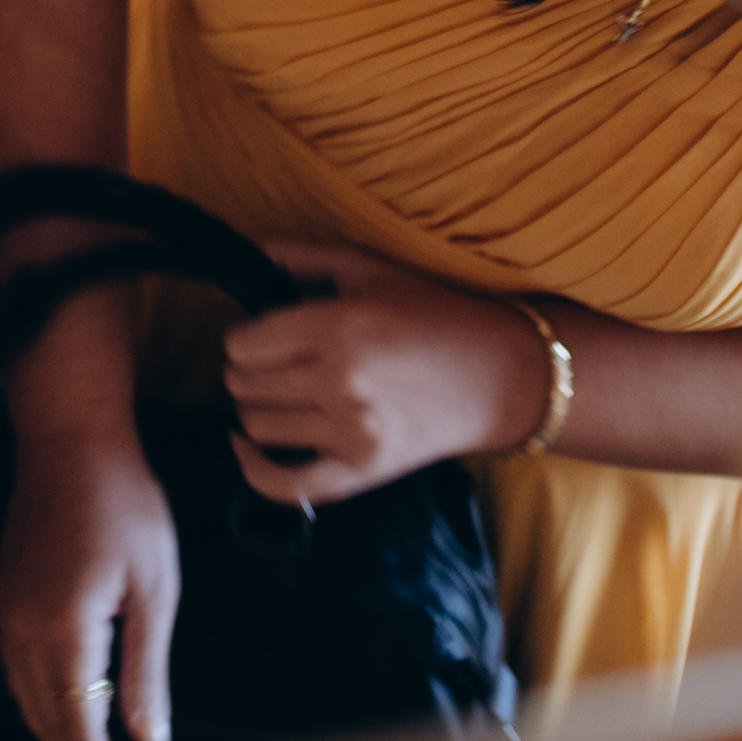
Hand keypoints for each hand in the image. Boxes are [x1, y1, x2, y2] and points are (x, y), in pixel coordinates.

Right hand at [0, 410, 178, 740]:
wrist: (69, 437)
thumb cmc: (124, 501)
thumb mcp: (155, 587)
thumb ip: (147, 669)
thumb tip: (151, 740)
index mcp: (64, 632)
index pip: (82, 734)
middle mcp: (24, 634)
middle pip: (56, 732)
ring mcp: (9, 619)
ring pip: (36, 711)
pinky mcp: (7, 604)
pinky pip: (25, 681)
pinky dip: (56, 712)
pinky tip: (90, 714)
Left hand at [217, 241, 555, 501]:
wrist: (499, 376)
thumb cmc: (432, 313)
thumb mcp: (368, 268)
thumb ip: (299, 256)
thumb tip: (244, 255)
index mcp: (338, 327)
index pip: (243, 343)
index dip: (243, 336)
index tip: (260, 334)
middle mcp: (340, 382)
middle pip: (245, 385)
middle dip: (247, 370)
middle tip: (272, 362)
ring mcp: (351, 433)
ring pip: (256, 428)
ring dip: (255, 409)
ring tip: (280, 392)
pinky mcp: (362, 472)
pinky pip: (284, 485)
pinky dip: (253, 469)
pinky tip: (246, 448)